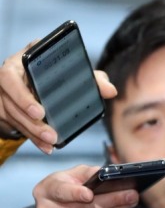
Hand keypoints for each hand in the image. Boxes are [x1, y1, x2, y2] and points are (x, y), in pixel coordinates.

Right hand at [0, 42, 116, 153]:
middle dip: (30, 119)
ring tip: (51, 140)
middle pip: (12, 100)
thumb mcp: (74, 71)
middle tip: (50, 133)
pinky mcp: (5, 110)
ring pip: (13, 115)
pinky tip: (46, 146)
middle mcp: (9, 76)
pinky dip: (32, 137)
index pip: (12, 75)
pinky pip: (17, 125)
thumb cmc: (56, 72)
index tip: (41, 111)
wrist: (38, 79)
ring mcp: (4, 94)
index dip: (23, 95)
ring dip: (32, 131)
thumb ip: (93, 78)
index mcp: (22, 61)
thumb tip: (110, 90)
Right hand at [34, 165, 138, 207]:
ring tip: (131, 201)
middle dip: (112, 200)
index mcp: (46, 190)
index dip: (75, 193)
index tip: (90, 194)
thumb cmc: (68, 186)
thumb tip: (107, 174)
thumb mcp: (74, 174)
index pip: (61, 192)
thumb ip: (88, 172)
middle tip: (131, 194)